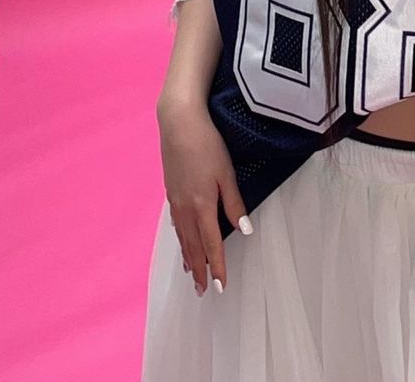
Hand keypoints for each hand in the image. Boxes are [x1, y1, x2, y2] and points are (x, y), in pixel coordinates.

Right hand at [157, 95, 250, 296]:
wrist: (178, 123)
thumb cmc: (207, 144)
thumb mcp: (226, 173)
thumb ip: (234, 203)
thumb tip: (244, 230)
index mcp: (202, 206)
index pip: (211, 244)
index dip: (216, 266)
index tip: (219, 286)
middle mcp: (185, 208)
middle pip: (193, 246)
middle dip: (199, 269)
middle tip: (202, 291)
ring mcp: (175, 200)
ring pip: (182, 237)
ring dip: (188, 257)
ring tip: (191, 273)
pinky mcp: (170, 190)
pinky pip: (176, 223)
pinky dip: (180, 238)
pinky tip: (182, 240)